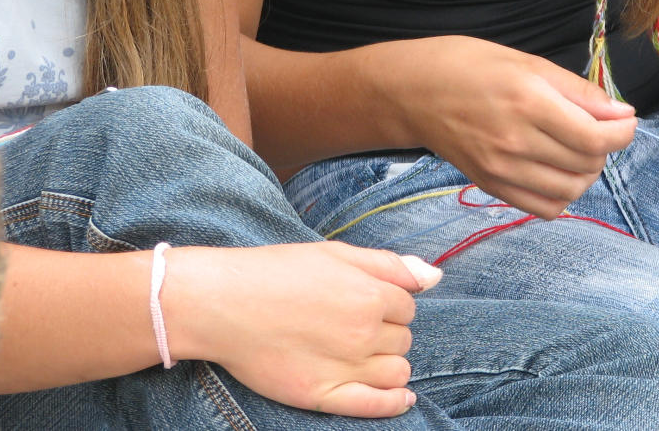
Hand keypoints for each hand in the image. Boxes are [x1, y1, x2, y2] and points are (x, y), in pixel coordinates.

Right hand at [164, 241, 441, 417]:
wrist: (223, 303)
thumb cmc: (278, 272)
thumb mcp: (337, 253)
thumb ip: (391, 266)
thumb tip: (435, 277)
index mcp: (370, 295)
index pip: (407, 305)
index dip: (389, 302)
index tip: (365, 299)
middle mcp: (364, 334)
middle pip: (403, 338)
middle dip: (387, 331)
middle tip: (353, 322)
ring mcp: (346, 368)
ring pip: (397, 371)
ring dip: (389, 362)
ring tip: (363, 352)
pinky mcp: (323, 396)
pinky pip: (376, 405)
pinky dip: (394, 402)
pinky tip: (402, 397)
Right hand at [377, 36, 637, 218]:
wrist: (414, 91)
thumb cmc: (470, 66)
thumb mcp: (529, 63)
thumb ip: (579, 92)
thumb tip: (621, 114)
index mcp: (529, 103)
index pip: (596, 138)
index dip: (623, 133)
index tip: (624, 121)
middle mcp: (516, 141)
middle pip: (587, 164)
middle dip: (606, 148)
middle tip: (598, 128)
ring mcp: (502, 169)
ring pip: (570, 191)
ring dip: (587, 173)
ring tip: (579, 150)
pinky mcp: (491, 185)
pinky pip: (544, 208)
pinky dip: (563, 195)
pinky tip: (558, 170)